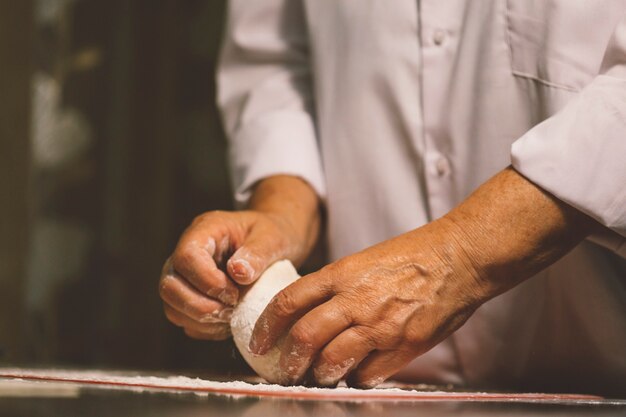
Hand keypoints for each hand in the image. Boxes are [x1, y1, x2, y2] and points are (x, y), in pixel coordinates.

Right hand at [159, 176, 320, 340]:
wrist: (272, 243)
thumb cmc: (271, 235)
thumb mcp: (273, 238)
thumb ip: (258, 253)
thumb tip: (238, 273)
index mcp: (205, 230)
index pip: (187, 256)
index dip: (207, 281)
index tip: (234, 293)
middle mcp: (186, 252)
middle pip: (170, 285)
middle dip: (200, 306)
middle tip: (232, 310)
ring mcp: (183, 275)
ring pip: (171, 306)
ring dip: (200, 320)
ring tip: (231, 317)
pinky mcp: (188, 295)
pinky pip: (183, 319)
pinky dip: (203, 328)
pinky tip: (228, 323)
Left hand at [249, 168, 598, 386]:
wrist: (458, 258)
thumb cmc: (411, 256)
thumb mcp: (363, 260)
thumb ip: (336, 286)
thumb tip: (310, 312)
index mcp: (341, 274)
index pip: (289, 301)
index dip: (268, 325)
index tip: (259, 341)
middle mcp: (356, 300)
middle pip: (306, 337)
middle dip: (290, 360)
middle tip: (287, 369)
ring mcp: (380, 325)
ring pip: (334, 361)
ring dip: (321, 374)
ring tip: (320, 376)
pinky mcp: (405, 346)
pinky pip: (369, 374)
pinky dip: (358, 378)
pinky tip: (357, 375)